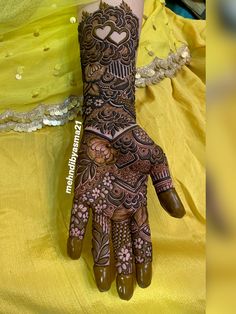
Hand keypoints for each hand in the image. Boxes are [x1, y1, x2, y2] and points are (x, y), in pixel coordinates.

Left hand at [67, 124, 184, 299]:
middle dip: (123, 268)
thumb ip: (166, 188)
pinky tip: (73, 253)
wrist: (111, 126)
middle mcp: (117, 207)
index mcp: (136, 202)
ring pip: (100, 236)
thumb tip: (180, 215)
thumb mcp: (157, 163)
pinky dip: (75, 235)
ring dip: (100, 259)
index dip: (144, 259)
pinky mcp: (83, 192)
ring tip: (101, 283)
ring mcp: (99, 201)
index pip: (141, 237)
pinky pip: (77, 217)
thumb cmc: (135, 143)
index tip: (146, 280)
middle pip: (121, 243)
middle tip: (123, 293)